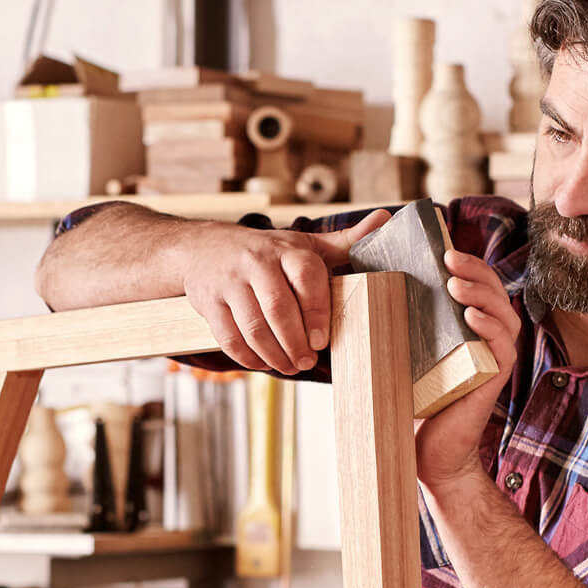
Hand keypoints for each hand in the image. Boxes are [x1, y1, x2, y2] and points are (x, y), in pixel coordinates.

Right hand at [182, 208, 390, 373]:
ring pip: (253, 327)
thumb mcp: (304, 244)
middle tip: (307, 362)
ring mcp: (229, 283)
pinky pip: (229, 337)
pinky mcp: (208, 303)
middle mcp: (256, 263)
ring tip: (290, 366)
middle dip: (296, 342)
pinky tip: (263, 362)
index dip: (316, 311)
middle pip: (278, 308)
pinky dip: (248, 357)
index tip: (321, 340)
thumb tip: (385, 220)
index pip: (305, 276)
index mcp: (286, 249)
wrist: (203, 248)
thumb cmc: (266, 251)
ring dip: (274, 355)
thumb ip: (345, 242)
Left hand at [414, 248, 520, 496]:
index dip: (468, 263)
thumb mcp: (404, 355)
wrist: (427, 455)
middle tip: (448, 256)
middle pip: (495, 292)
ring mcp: (494, 359)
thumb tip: (361, 291)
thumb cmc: (415, 404)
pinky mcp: (495, 380)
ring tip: (456, 283)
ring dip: (482, 294)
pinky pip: (504, 347)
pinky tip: (471, 317)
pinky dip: (490, 328)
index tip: (442, 247)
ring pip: (504, 314)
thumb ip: (398, 325)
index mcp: (469, 329)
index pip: (478, 286)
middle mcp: (487, 340)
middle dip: (475, 269)